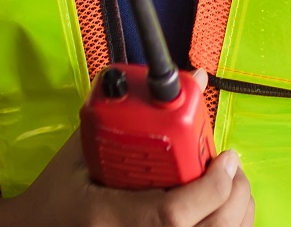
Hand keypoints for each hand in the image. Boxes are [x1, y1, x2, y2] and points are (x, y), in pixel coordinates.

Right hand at [8, 86, 250, 226]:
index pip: (172, 213)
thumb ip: (129, 116)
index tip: (225, 157)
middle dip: (233, 194)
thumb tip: (189, 78)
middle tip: (230, 166)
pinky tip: (218, 209)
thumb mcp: (80, 153)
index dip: (211, 186)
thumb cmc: (55, 197)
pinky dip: (226, 225)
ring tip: (227, 185)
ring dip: (235, 212)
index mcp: (110, 218)